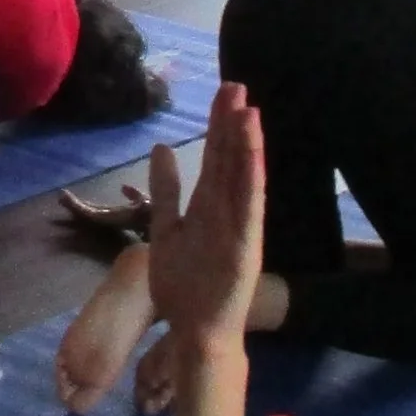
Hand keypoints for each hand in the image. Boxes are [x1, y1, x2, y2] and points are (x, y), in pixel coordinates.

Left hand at [144, 83, 265, 364]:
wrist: (196, 330)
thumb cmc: (185, 284)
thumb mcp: (166, 227)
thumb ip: (166, 190)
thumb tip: (162, 148)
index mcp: (210, 205)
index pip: (217, 157)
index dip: (220, 125)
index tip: (224, 92)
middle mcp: (228, 211)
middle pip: (230, 160)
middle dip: (233, 124)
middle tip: (237, 85)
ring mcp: (239, 227)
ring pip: (243, 178)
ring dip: (247, 145)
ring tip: (248, 111)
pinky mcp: (244, 246)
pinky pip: (248, 207)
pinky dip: (251, 179)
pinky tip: (252, 154)